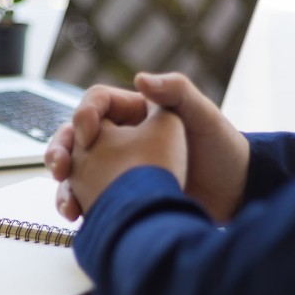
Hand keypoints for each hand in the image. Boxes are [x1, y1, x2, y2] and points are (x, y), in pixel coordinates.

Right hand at [45, 73, 248, 222]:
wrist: (235, 195)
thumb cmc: (223, 150)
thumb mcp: (204, 115)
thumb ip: (176, 91)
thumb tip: (139, 79)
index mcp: (136, 112)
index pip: (97, 103)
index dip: (84, 114)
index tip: (87, 134)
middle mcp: (121, 138)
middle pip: (75, 136)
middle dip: (59, 150)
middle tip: (60, 167)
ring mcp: (116, 168)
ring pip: (76, 169)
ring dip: (63, 184)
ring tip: (67, 203)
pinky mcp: (119, 195)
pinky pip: (88, 196)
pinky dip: (77, 205)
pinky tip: (77, 216)